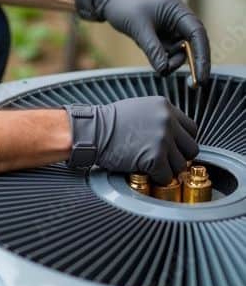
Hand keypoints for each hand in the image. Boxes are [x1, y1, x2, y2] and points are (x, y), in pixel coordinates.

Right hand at [66, 96, 198, 184]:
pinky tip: (147, 173)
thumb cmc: (109, 121)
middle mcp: (168, 120)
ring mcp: (163, 139)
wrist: (93, 130)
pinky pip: (167, 176)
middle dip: (179, 156)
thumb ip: (159, 117)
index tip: (174, 148)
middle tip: (165, 160)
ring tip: (153, 167)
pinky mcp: (155, 157)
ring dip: (168, 169)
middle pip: (191, 147)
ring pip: (181, 164)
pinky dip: (158, 178)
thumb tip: (172, 134)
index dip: (183, 141)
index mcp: (165, 107)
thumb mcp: (140, 108)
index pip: (192, 128)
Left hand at [74, 0, 210, 84]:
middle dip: (194, 64)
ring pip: (181, 51)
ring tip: (160, 65)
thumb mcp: (139, 29)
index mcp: (178, 10)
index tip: (202, 77)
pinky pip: (170, 52)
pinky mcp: (166, 36)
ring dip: (173, 62)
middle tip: (194, 85)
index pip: (197, 33)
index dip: (202, 56)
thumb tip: (165, 70)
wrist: (113, 4)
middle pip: (194, 44)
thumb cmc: (126, 9)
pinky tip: (155, 58)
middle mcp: (180, 18)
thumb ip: (153, 50)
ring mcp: (173, 28)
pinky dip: (165, 59)